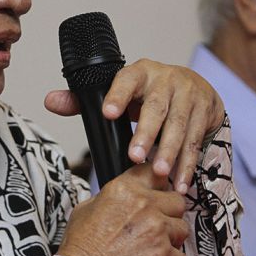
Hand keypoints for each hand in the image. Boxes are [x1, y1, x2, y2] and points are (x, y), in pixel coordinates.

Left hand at [45, 58, 223, 193]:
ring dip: (170, 152)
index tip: (107, 113)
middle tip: (135, 157)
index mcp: (139, 73)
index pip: (126, 79)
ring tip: (160, 174)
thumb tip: (50, 101)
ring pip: (178, 125)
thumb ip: (83, 100)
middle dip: (146, 133)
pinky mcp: (205, 110)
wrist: (195, 87)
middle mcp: (166, 80)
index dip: (118, 95)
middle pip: (156, 107)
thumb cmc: (148, 93)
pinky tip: (180, 182)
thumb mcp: (119, 92)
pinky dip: (188, 164)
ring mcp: (188, 94)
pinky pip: (195, 140)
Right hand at [57, 163, 187, 255]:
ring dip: (172, 237)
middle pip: (177, 201)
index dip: (157, 183)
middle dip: (169, 211)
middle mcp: (145, 206)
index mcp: (125, 190)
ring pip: (182, 229)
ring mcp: (158, 231)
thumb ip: (109, 197)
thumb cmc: (80, 247)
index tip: (157, 191)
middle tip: (159, 222)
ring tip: (156, 245)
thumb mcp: (86, 208)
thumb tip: (121, 197)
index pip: (154, 172)